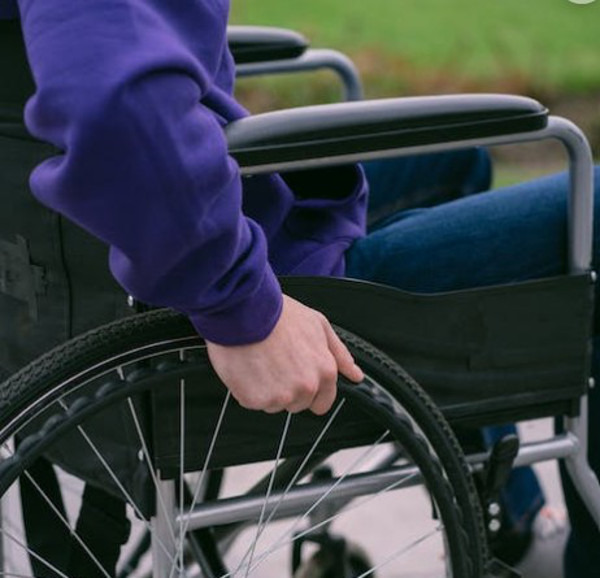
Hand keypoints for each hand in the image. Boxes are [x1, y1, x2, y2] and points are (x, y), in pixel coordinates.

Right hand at [205, 295, 363, 414]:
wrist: (245, 309)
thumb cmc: (279, 313)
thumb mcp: (318, 325)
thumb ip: (339, 353)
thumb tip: (355, 374)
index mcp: (324, 371)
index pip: (323, 402)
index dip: (310, 391)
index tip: (297, 378)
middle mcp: (306, 387)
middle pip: (297, 404)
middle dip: (286, 389)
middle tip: (275, 362)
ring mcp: (280, 396)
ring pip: (274, 405)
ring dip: (266, 389)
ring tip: (260, 361)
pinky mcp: (256, 399)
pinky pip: (252, 402)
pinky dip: (247, 389)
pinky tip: (247, 367)